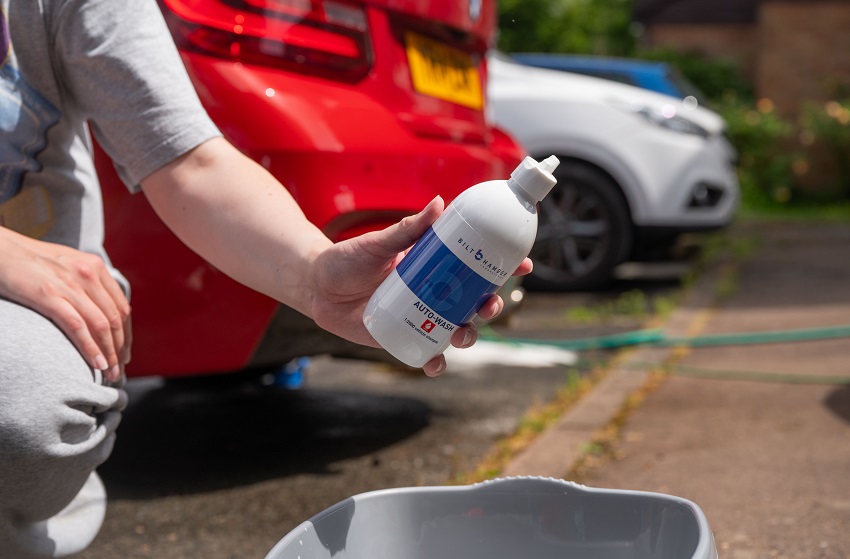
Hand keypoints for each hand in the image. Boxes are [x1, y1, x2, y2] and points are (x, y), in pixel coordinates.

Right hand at [0, 228, 130, 381]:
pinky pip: (78, 327)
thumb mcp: (67, 265)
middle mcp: (89, 274)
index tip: (124, 352)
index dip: (126, 334)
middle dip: (120, 348)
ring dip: (109, 353)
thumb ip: (86, 283)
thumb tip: (101, 308)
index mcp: (96, 267)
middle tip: (119, 369)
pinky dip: (90, 348)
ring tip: (110, 373)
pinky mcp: (49, 296)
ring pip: (101, 325)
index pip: (121, 307)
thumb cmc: (30, 261)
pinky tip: (96, 364)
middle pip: (115, 319)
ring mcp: (70, 285)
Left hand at [308, 197, 532, 376]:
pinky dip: (434, 363)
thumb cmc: (347, 260)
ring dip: (468, 334)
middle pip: (474, 301)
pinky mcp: (403, 338)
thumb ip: (407, 228)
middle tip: (490, 302)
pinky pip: (426, 354)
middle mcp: (433, 292)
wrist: (317, 287)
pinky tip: (435, 365)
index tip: (522, 263)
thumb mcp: (378, 243)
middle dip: (490, 304)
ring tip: (464, 333)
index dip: (503, 266)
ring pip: (457, 329)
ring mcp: (420, 316)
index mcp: (434, 265)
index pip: (476, 265)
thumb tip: (439, 204)